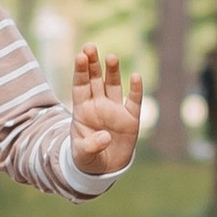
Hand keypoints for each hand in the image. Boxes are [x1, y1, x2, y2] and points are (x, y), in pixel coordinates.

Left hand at [71, 41, 145, 175]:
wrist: (105, 169)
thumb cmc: (88, 158)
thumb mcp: (83, 155)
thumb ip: (91, 146)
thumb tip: (105, 137)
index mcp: (82, 110)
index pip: (80, 86)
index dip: (80, 71)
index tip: (80, 56)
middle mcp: (98, 105)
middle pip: (95, 80)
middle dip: (93, 63)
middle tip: (90, 46)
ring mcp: (115, 110)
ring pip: (113, 85)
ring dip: (112, 71)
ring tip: (111, 57)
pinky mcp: (131, 119)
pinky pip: (134, 102)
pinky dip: (136, 90)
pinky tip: (136, 76)